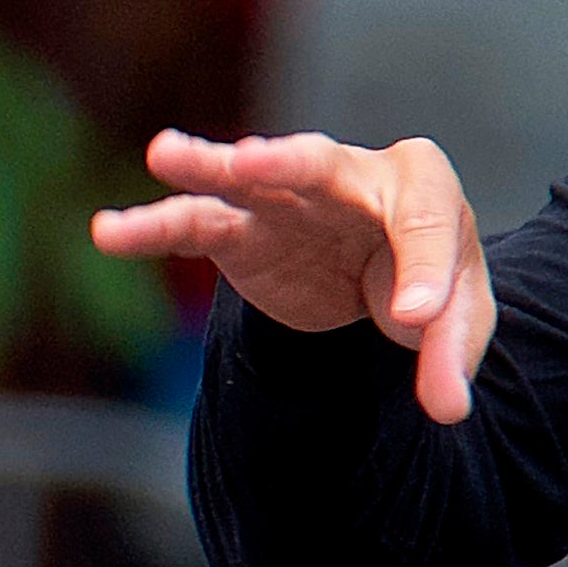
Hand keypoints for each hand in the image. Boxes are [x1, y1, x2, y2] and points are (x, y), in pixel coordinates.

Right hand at [90, 126, 497, 424]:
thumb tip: (447, 411)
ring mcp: (286, 199)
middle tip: (256, 165)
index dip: (423, 272)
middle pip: (318, 163)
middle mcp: (348, 175)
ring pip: (242, 180)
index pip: (424, 222)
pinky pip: (194, 225)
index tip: (416, 322)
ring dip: (206, 167)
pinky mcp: (240, 233)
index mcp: (419, 187)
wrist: (381, 279)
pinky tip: (109, 231)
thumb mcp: (458, 323)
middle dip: (288, 166)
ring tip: (165, 154)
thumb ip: (450, 359)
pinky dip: (153, 228)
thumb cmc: (428, 284)